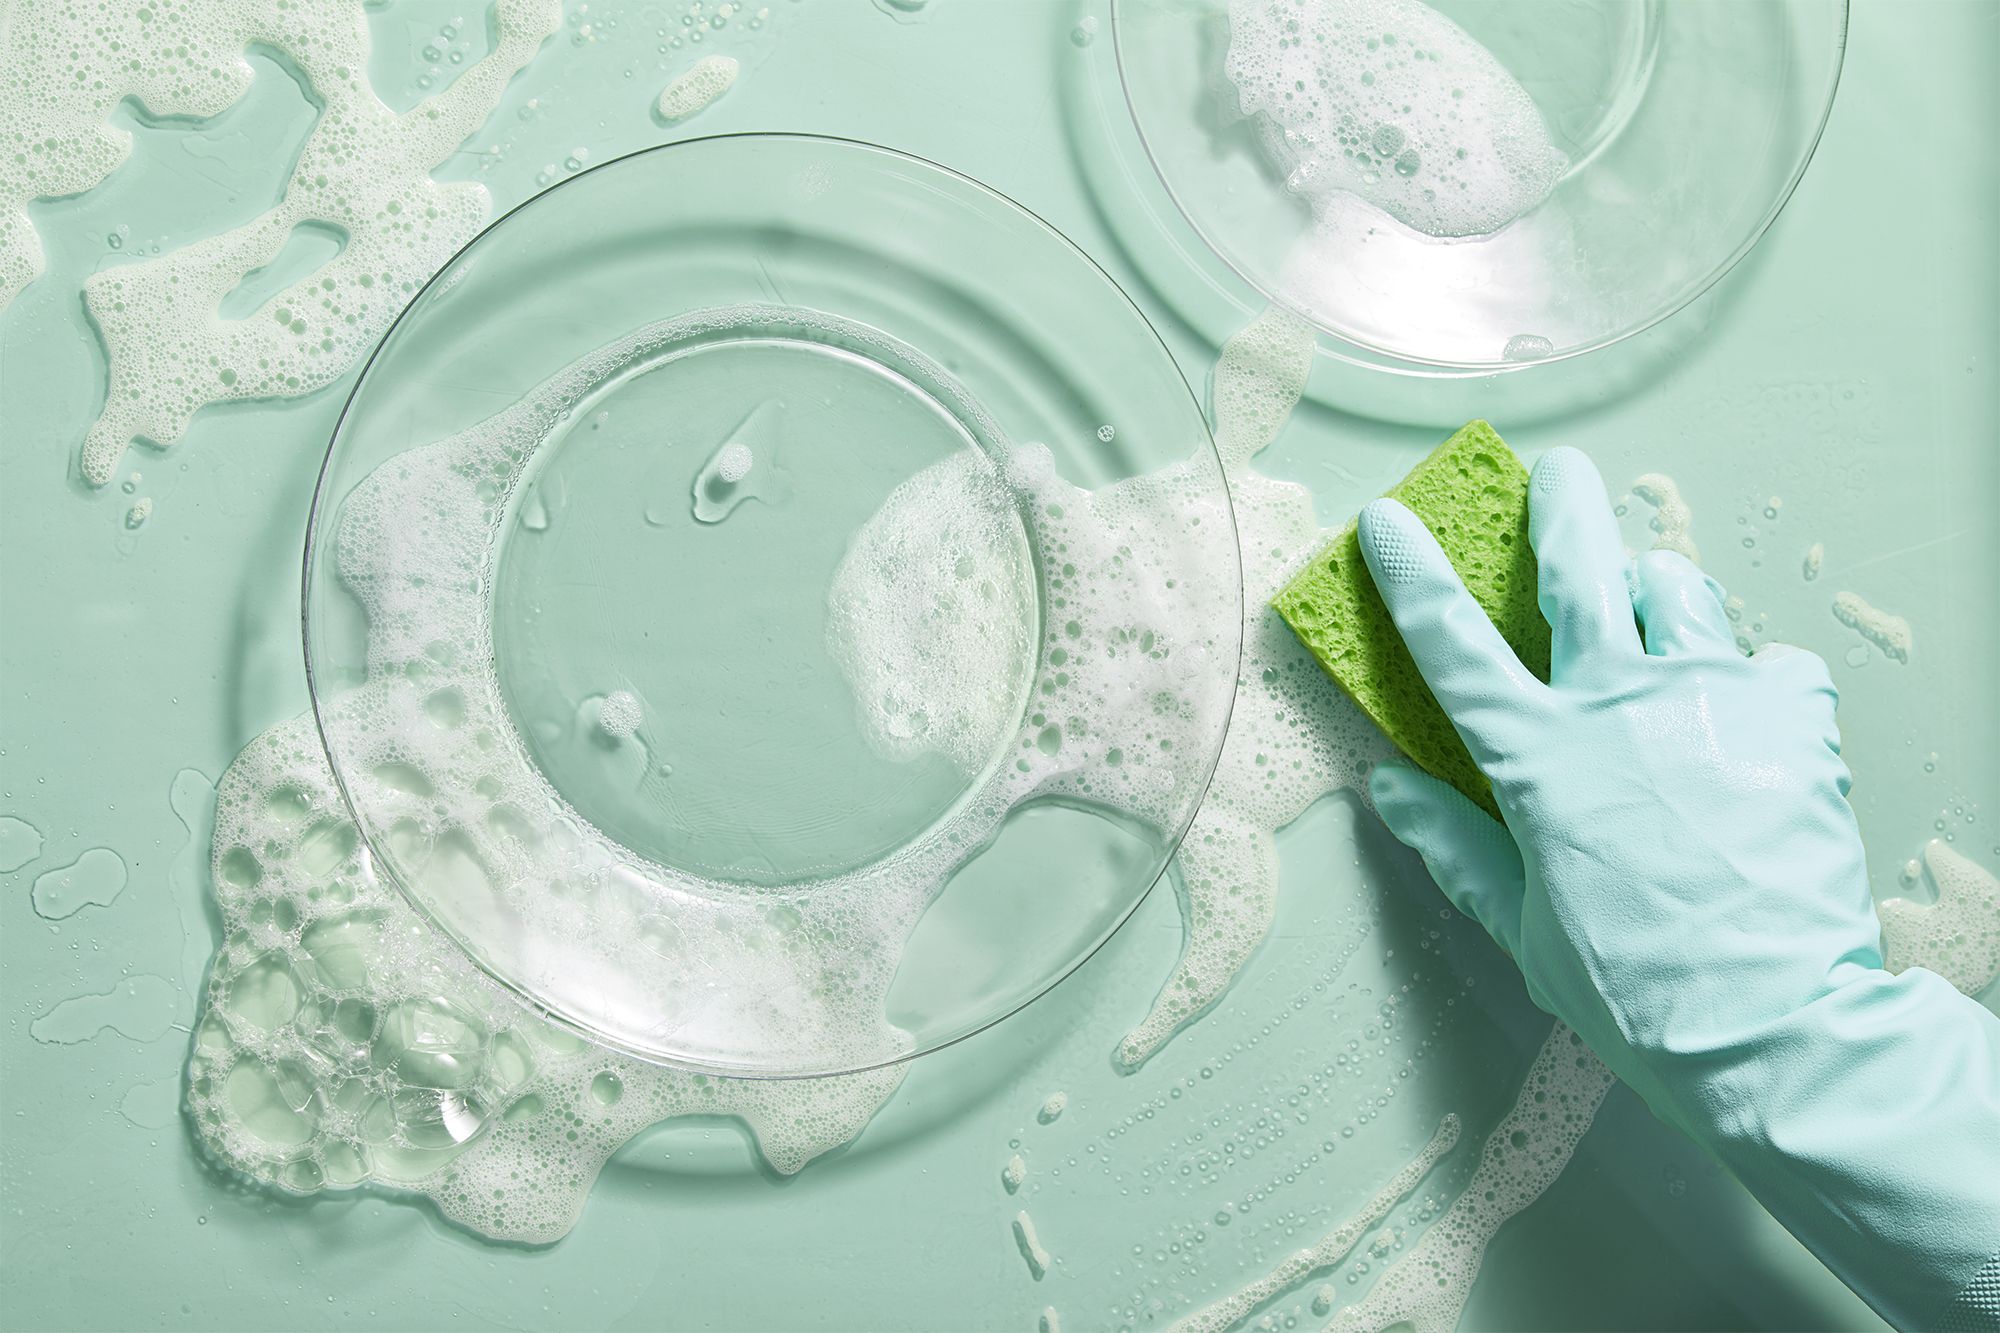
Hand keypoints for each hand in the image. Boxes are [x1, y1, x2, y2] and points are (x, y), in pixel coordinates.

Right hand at [1357, 446, 1879, 1133]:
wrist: (1774, 1025)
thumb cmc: (1635, 989)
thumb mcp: (1522, 928)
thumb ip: (1455, 846)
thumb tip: (1390, 787)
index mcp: (1537, 756)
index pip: (1451, 642)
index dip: (1410, 572)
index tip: (1387, 520)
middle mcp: (1618, 703)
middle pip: (1580, 566)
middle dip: (1559, 504)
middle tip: (1556, 474)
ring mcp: (1710, 699)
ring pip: (1678, 591)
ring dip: (1657, 588)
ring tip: (1656, 608)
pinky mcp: (1791, 718)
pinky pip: (1769, 663)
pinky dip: (1750, 676)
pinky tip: (1745, 713)